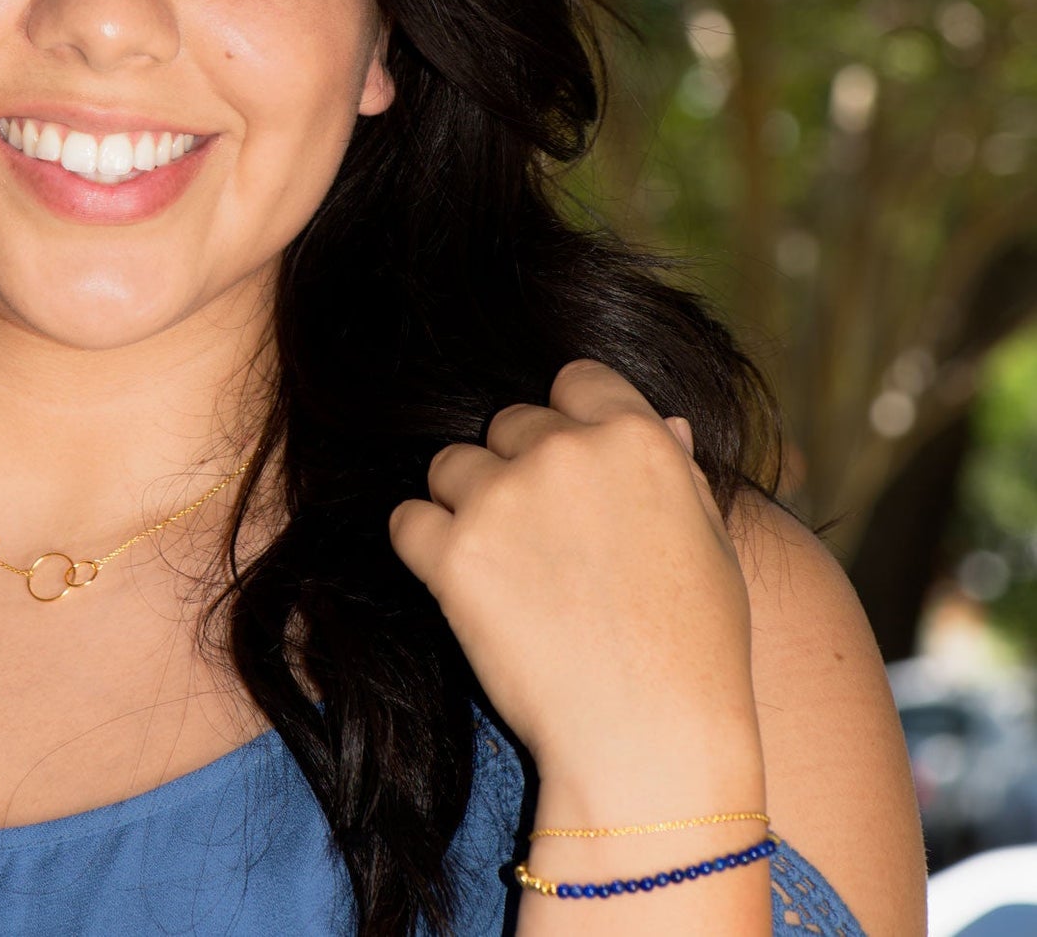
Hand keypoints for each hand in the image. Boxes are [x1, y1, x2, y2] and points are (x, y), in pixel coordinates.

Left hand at [388, 359, 762, 802]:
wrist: (648, 740)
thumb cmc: (695, 650)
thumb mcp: (710, 545)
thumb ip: (676, 473)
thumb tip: (662, 423)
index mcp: (635, 437)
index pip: (575, 379)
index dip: (569, 419)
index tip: (570, 469)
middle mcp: (565, 451)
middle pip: (508, 423)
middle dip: (516, 469)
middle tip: (541, 541)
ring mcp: (504, 497)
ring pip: (451, 465)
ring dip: (466, 504)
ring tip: (505, 570)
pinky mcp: (453, 552)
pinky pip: (408, 520)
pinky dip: (425, 548)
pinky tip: (460, 586)